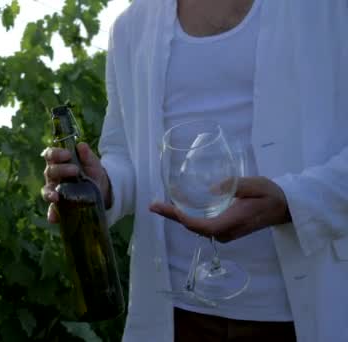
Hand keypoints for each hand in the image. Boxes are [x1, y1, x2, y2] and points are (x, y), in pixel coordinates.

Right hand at [41, 142, 110, 222]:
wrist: (102, 190)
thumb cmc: (92, 172)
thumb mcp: (93, 163)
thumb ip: (87, 155)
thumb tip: (81, 146)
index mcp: (59, 162)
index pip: (50, 155)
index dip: (55, 154)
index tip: (67, 154)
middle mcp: (53, 176)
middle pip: (49, 172)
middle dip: (61, 170)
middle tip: (75, 171)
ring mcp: (55, 191)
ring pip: (46, 191)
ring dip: (50, 193)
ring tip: (56, 197)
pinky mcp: (60, 206)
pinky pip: (52, 211)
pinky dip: (52, 214)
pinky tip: (54, 218)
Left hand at [149, 176, 291, 241]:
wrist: (283, 208)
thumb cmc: (270, 195)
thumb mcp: (256, 185)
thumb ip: (236, 185)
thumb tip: (212, 189)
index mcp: (231, 222)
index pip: (201, 225)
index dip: (181, 218)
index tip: (167, 209)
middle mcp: (224, 231)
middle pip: (193, 227)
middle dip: (172, 216)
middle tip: (153, 205)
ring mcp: (223, 232)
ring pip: (195, 227)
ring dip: (177, 217)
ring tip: (158, 206)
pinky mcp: (223, 228)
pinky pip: (201, 225)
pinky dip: (186, 217)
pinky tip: (175, 208)